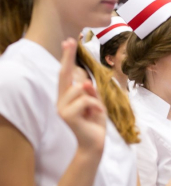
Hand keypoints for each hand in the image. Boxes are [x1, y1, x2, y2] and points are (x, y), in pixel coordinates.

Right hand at [57, 38, 105, 152]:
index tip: (69, 41)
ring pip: (81, 89)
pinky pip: (85, 99)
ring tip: (94, 111)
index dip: (66, 58)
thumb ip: (90, 91)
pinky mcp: (67, 116)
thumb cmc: (95, 122)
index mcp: (67, 97)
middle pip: (66, 75)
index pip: (65, 74)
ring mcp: (61, 108)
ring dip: (94, 99)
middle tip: (71, 44)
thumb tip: (84, 82)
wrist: (95, 143)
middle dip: (69, 58)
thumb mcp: (95, 102)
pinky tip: (96, 115)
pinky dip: (95, 106)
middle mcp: (61, 101)